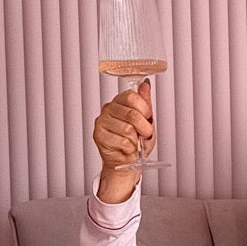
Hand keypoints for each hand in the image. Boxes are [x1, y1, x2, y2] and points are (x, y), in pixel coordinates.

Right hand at [93, 82, 153, 199]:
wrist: (127, 161)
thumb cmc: (136, 140)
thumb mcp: (147, 120)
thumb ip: (145, 102)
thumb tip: (145, 84)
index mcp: (120, 101)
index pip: (132, 97)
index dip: (144, 110)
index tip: (147, 118)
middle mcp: (109, 108)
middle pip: (131, 114)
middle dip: (144, 128)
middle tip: (144, 134)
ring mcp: (102, 121)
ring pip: (127, 130)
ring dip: (136, 140)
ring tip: (133, 142)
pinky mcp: (98, 135)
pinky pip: (121, 141)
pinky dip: (129, 148)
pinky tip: (126, 148)